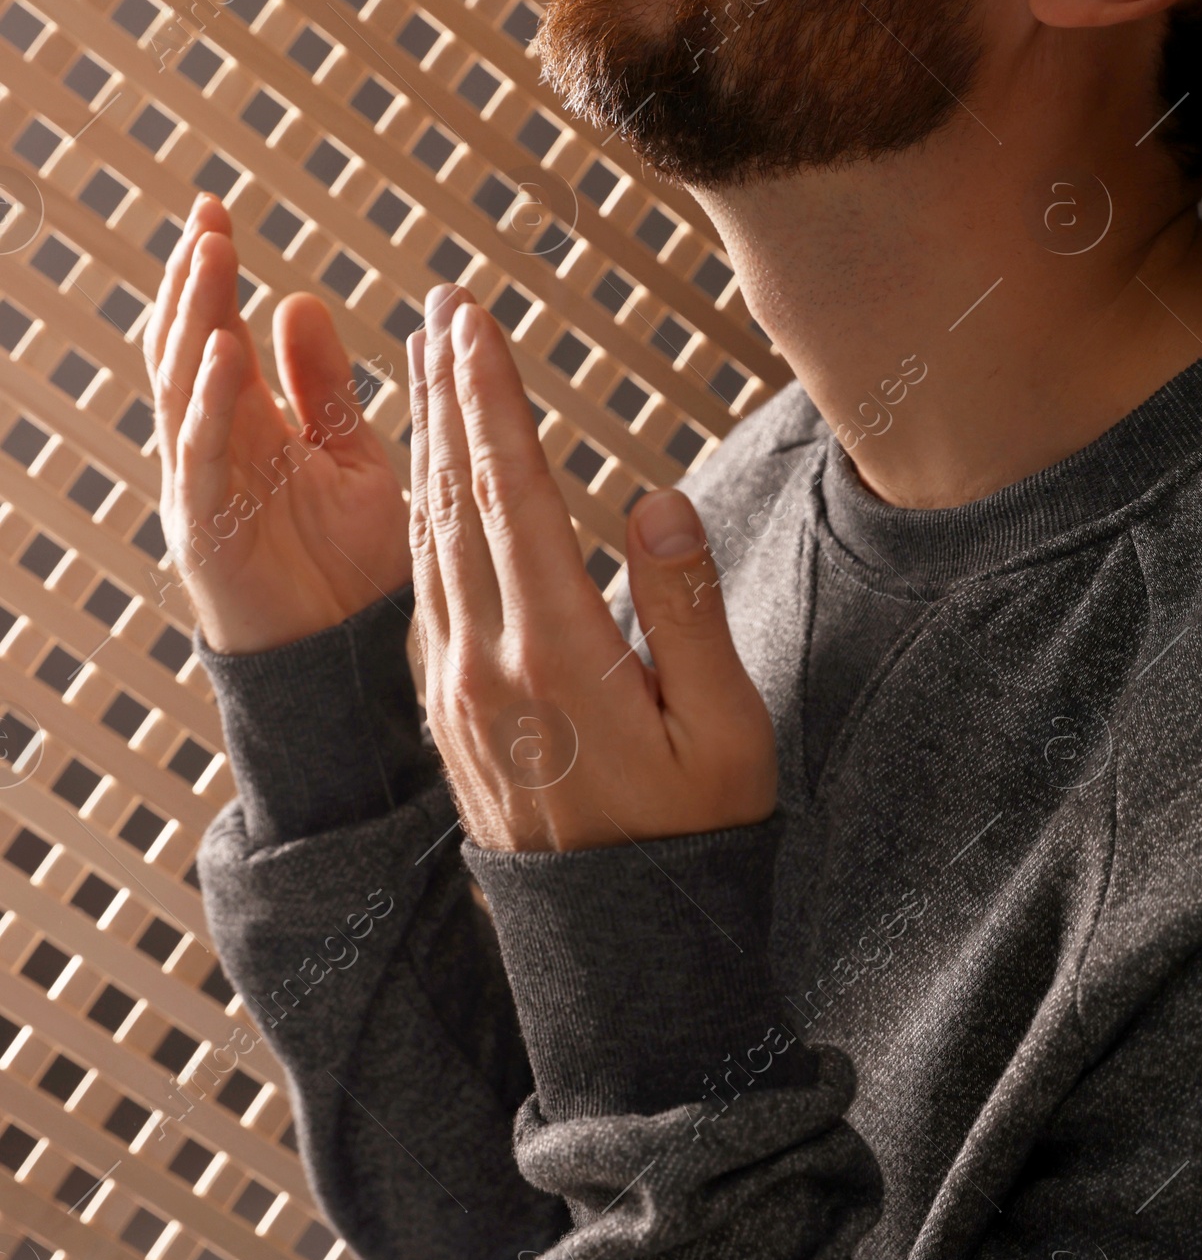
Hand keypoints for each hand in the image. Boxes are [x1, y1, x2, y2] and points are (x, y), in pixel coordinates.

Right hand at [146, 195, 411, 652]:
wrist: (344, 659)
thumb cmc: (347, 566)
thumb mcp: (350, 456)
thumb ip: (322, 387)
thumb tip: (296, 300)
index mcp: (246, 425)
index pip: (215, 332)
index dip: (211, 276)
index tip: (215, 213)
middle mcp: (214, 448)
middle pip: (186, 348)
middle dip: (194, 283)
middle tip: (207, 218)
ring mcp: (201, 486)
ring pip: (183, 389)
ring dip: (196, 321)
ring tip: (211, 258)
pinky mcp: (206, 530)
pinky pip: (201, 456)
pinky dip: (210, 403)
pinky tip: (224, 353)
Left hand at [410, 283, 776, 852]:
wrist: (617, 950)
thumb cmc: (691, 836)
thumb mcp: (721, 729)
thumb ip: (685, 610)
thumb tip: (651, 498)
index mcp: (557, 654)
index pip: (512, 495)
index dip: (491, 399)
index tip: (476, 321)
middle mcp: (488, 661)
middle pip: (456, 499)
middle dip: (448, 395)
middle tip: (443, 309)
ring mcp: (459, 688)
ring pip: (429, 540)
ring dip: (427, 444)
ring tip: (429, 366)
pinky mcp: (452, 711)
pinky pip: (423, 590)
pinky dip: (423, 515)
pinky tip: (429, 480)